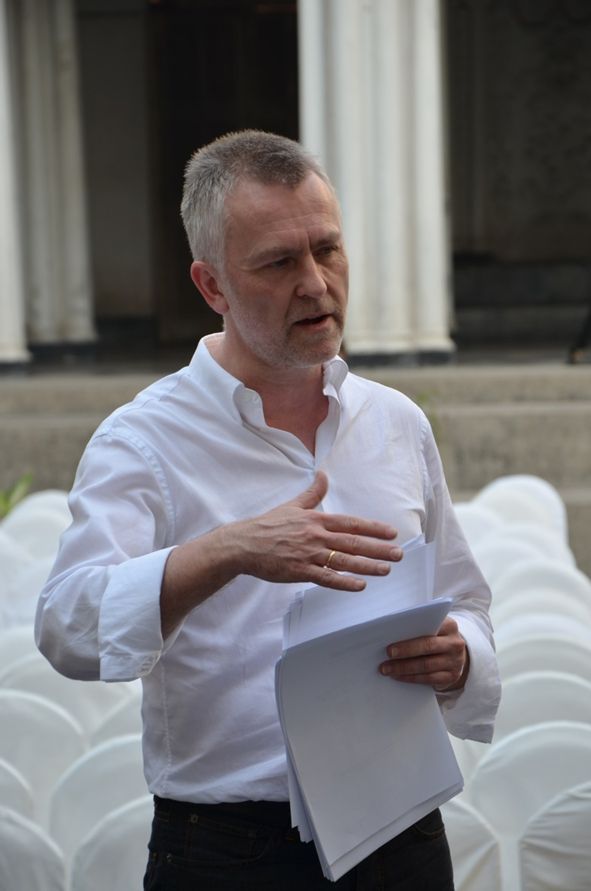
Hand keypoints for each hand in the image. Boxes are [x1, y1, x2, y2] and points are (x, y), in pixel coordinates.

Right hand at [228, 471, 402, 590]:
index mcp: (316, 519)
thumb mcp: (292, 505)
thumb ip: (312, 493)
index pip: (351, 523)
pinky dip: (344, 582)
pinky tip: (360, 586)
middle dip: (378, 548)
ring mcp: (308, 554)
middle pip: (353, 542)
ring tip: (386, 569)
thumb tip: (323, 474)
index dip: (373, 528)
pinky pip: (326, 577)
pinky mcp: (299, 571)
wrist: (244, 544)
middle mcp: (316, 536)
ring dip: (367, 566)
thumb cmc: (268, 525)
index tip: (392, 533)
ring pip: (344, 560)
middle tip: (399, 554)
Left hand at [378, 617, 468, 691]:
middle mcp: (454, 643)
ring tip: (387, 669)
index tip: (392, 641)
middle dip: (405, 651)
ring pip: (426, 666)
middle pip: (427, 646)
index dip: (411, 635)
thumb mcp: (434, 626)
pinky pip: (428, 679)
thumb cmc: (437, 636)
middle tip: (388, 654)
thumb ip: (418, 625)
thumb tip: (391, 632)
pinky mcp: (451, 676)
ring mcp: (455, 661)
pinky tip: (398, 676)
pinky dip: (411, 678)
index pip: (429, 628)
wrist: (455, 653)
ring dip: (403, 668)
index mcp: (449, 626)